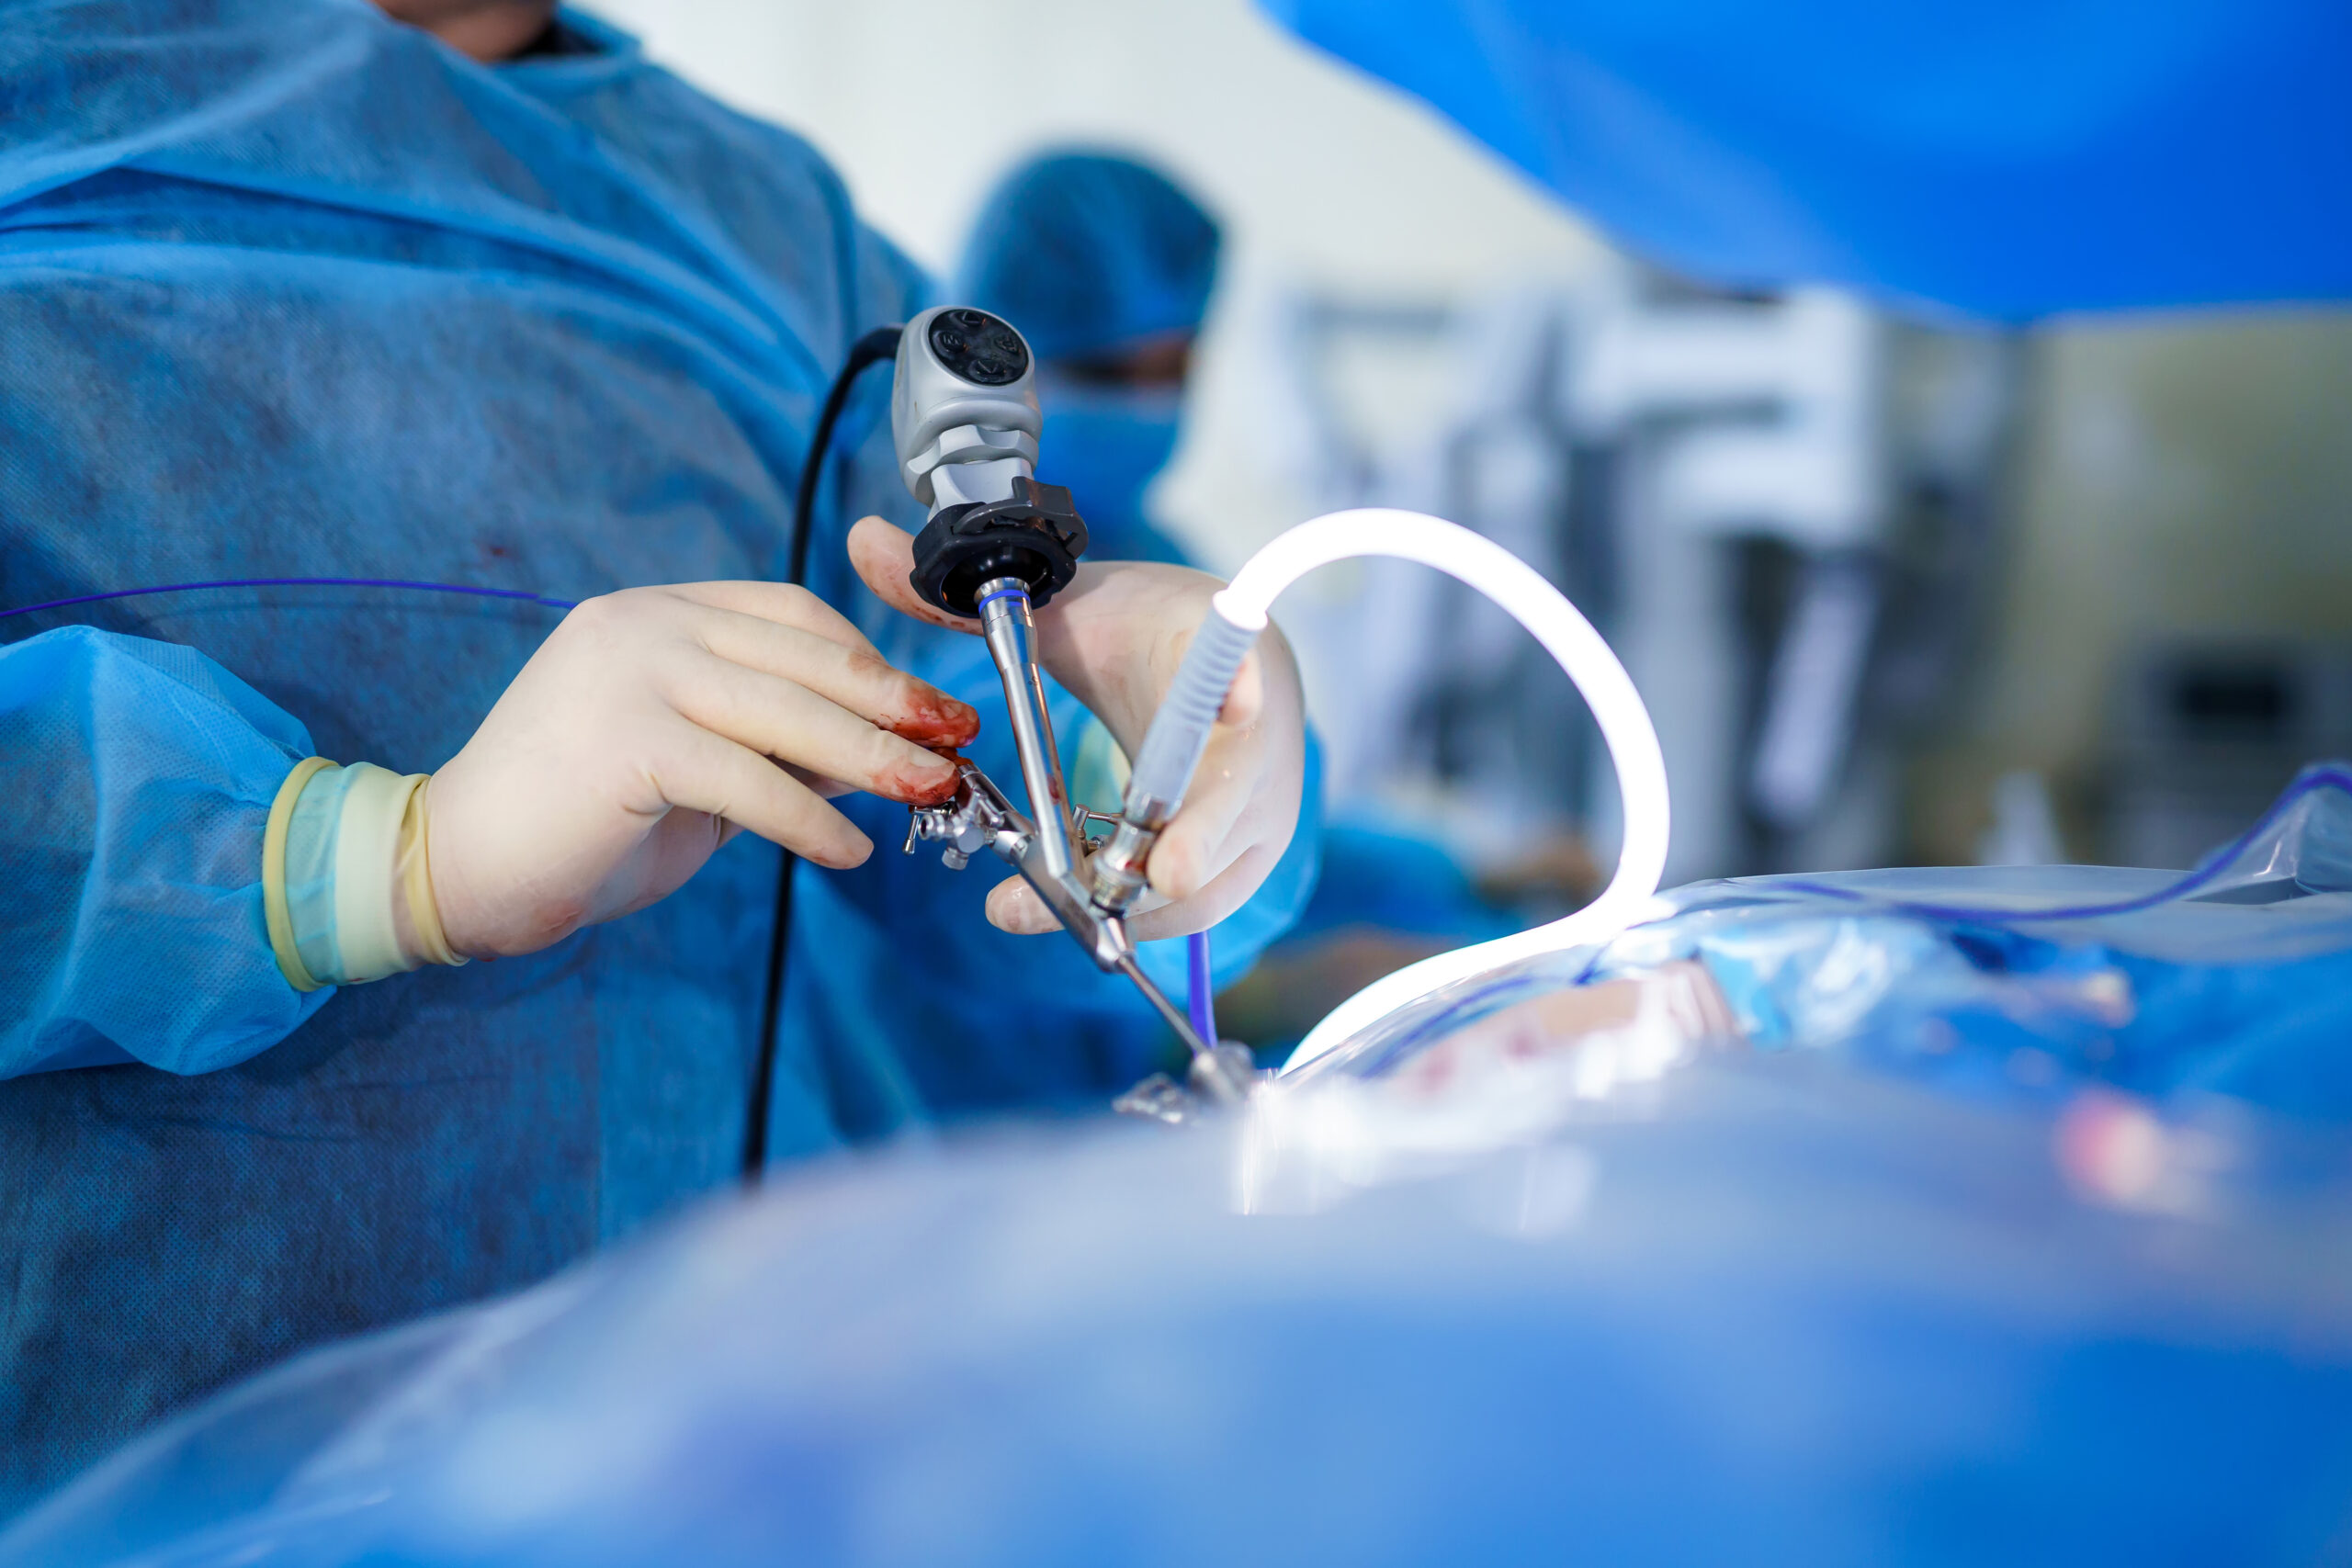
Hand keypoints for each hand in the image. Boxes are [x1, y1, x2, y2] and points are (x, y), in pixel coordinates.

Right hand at [426, 582, 978, 957]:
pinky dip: (810, 821)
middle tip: (955, 744)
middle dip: (894, 703)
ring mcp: (631, 674)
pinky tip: (847, 853)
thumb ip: (774, 744)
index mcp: (658, 613)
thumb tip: (879, 752)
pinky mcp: (626, 741)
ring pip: (789, 713)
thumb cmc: (580, 823)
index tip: (928, 706)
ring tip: (928, 795)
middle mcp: (644, 624)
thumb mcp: (697, 768)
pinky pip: (750, 780)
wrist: (455, 867)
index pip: (791, 613)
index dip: (870, 658)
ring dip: (874, 759)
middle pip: (804, 656)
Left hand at [848, 517, 1306, 940]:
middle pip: (1225, 819)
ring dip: (1120, 905)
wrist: (1235, 665)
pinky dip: (1124, 914)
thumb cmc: (1154, 635)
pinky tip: (1053, 909)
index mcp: (1228, 668)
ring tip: (1018, 906)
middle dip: (1164, 857)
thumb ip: (969, 596)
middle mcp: (1261, 752)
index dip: (1231, 718)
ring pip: (1205, 884)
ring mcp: (1261, 817)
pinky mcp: (1244, 862)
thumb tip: (863, 542)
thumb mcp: (1071, 608)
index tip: (1215, 751)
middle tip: (1082, 885)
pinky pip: (1190, 907)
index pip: (1239, 694)